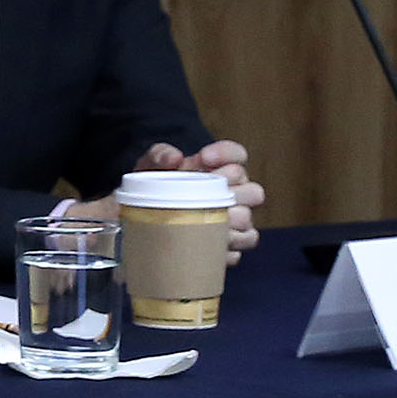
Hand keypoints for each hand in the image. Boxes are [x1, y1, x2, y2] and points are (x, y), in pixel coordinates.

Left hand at [138, 140, 263, 257]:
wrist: (143, 220)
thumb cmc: (153, 190)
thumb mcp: (150, 166)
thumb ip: (160, 154)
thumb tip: (174, 158)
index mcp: (219, 169)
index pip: (238, 155)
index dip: (226, 154)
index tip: (203, 157)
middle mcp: (235, 193)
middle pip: (253, 191)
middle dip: (232, 190)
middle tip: (204, 194)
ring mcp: (236, 219)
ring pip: (248, 218)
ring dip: (228, 219)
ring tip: (202, 219)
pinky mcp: (233, 243)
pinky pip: (243, 243)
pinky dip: (227, 243)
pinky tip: (204, 240)